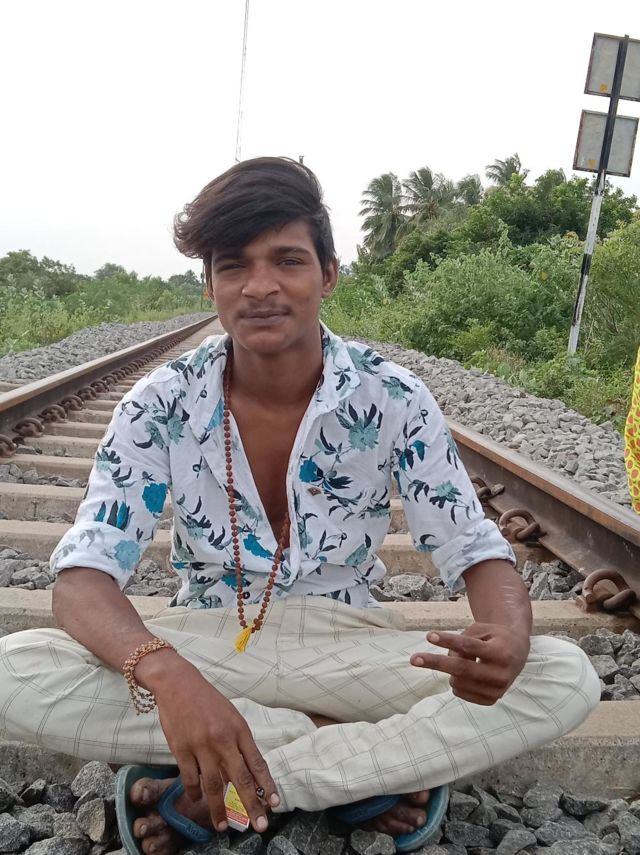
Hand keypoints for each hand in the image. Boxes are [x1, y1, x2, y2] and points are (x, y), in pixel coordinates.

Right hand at [145, 657, 278, 833]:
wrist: (178, 684)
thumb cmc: (207, 701)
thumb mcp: (230, 716)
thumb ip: (237, 743)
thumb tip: (244, 773)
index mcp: (239, 729)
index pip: (257, 762)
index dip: (267, 784)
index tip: (275, 803)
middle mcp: (222, 739)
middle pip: (241, 778)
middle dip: (252, 805)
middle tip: (260, 826)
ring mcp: (201, 745)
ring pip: (213, 785)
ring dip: (219, 809)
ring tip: (222, 826)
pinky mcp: (181, 749)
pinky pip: (189, 779)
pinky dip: (194, 793)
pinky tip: (197, 801)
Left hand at [410, 623, 529, 704]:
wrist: (517, 652)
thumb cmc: (494, 637)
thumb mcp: (481, 630)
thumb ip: (463, 640)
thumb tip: (447, 658)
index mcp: (501, 651)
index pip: (469, 646)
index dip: (448, 640)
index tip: (429, 636)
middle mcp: (501, 673)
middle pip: (461, 669)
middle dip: (435, 663)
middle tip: (413, 658)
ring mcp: (498, 690)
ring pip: (458, 682)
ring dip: (451, 670)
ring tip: (464, 660)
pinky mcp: (492, 700)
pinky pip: (461, 692)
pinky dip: (456, 681)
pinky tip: (468, 673)